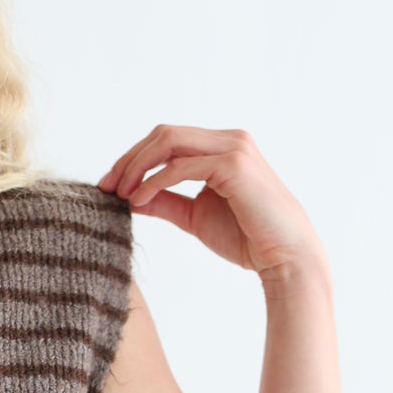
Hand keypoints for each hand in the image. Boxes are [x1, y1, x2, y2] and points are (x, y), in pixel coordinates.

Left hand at [97, 125, 323, 279]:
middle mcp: (230, 140)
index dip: (134, 158)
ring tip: (119, 193)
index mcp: (222, 147)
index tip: (110, 185)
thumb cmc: (247, 238)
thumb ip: (165, 201)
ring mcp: (234, 148)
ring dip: (137, 166)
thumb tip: (130, 196)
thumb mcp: (194, 216)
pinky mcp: (234, 164)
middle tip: (107, 186)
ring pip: (169, 141)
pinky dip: (153, 181)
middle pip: (164, 133)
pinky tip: (138, 200)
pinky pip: (180, 166)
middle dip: (130, 158)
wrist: (285, 258)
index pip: (168, 139)